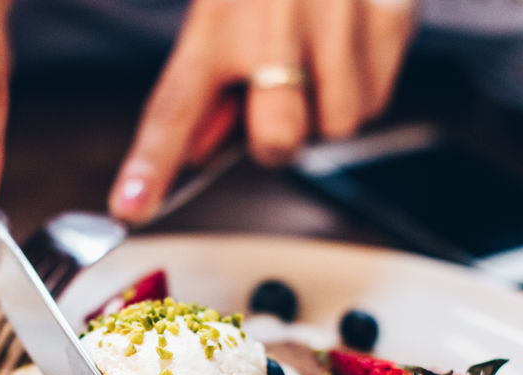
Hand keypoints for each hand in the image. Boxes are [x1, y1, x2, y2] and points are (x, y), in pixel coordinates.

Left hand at [109, 0, 416, 222]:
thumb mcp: (222, 7)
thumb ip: (211, 84)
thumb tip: (200, 153)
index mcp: (218, 17)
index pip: (176, 106)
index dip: (153, 164)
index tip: (132, 206)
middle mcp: (275, 19)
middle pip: (278, 138)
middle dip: (277, 137)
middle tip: (277, 100)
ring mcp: (338, 17)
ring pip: (338, 126)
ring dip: (326, 110)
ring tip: (318, 60)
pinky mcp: (391, 17)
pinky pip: (377, 100)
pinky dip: (362, 85)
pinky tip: (347, 43)